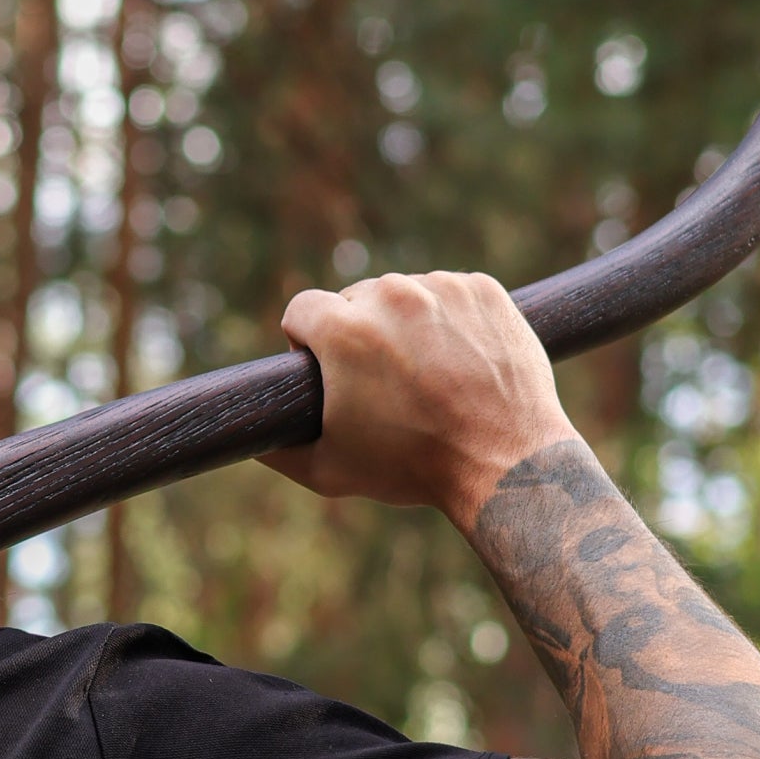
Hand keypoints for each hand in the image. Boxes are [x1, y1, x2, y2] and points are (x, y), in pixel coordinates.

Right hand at [260, 271, 579, 524]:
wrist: (506, 461)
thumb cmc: (414, 467)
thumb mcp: (330, 470)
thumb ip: (278, 452)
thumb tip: (253, 441)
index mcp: (344, 331)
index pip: (302, 309)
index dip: (307, 340)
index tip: (324, 366)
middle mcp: (390, 296)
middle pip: (355, 299)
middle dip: (359, 333)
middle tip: (383, 381)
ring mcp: (441, 288)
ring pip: (404, 293)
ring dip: (406, 323)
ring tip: (427, 373)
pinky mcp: (484, 289)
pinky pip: (450, 293)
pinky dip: (450, 319)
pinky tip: (459, 359)